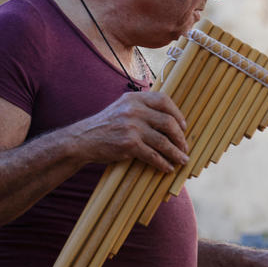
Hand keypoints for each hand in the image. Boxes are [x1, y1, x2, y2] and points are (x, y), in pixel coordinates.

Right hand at [71, 92, 188, 172]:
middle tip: (184, 147)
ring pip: (163, 141)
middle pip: (168, 122)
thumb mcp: (122, 108)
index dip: (178, 114)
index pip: (164, 100)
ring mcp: (132, 127)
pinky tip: (168, 168)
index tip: (183, 126)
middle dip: (180, 137)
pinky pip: (153, 155)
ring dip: (176, 153)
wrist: (83, 139)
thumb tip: (169, 118)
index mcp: (135, 98)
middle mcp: (134, 110)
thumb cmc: (106, 125)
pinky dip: (163, 163)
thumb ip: (142, 107)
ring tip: (182, 160)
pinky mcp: (129, 144)